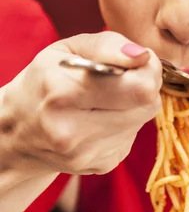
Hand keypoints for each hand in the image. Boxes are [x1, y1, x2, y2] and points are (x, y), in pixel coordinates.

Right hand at [1, 32, 161, 175]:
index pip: (140, 87)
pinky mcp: (101, 165)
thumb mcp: (66, 49)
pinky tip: (99, 119)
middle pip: (147, 105)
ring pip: (142, 120)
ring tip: (105, 99)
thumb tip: (143, 57)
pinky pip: (132, 137)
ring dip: (133, 105)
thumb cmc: (44, 81)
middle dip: (143, 86)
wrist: (18, 132)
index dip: (147, 69)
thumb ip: (107, 45)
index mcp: (62, 93)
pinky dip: (123, 124)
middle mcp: (73, 131)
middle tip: (123, 78)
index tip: (135, 62)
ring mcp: (88, 154)